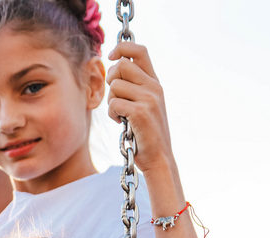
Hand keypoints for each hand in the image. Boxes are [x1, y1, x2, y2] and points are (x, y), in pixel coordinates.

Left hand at [105, 41, 174, 174]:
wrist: (158, 158)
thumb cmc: (145, 133)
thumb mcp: (144, 104)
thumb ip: (134, 85)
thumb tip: (113, 66)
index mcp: (155, 82)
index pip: (140, 50)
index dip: (121, 48)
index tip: (111, 56)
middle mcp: (154, 87)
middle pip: (121, 65)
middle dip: (110, 79)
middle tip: (115, 96)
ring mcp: (149, 99)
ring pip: (115, 86)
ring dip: (111, 101)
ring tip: (120, 114)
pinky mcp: (141, 112)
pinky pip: (114, 103)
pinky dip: (112, 114)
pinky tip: (121, 123)